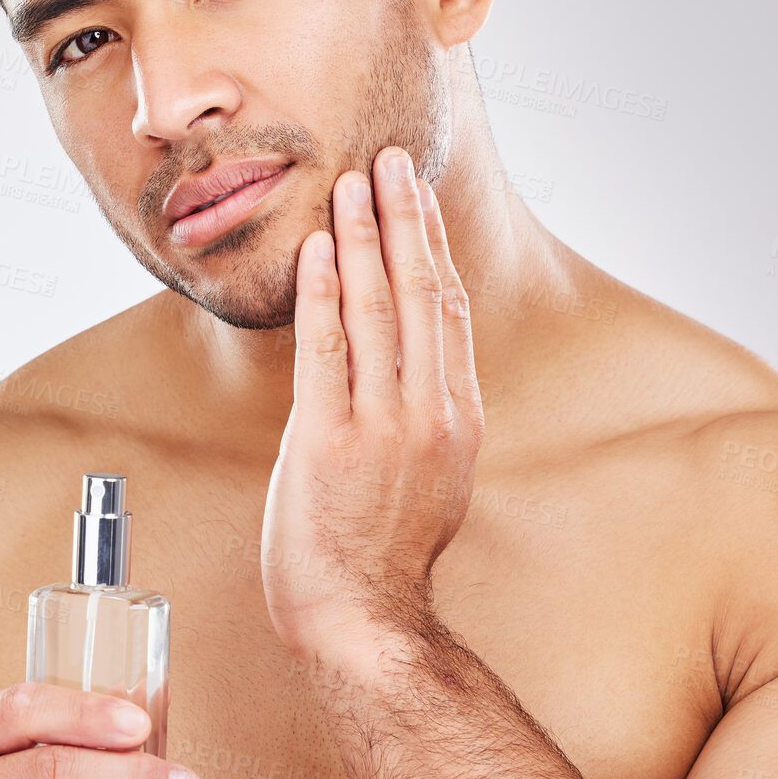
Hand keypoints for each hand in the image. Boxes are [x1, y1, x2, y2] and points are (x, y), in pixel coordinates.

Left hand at [261, 145, 484, 663]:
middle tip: (388, 159)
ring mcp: (382, 427)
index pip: (446, 309)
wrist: (362, 619)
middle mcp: (430, 414)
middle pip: (417, 293)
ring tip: (351, 183)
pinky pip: (325, 351)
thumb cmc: (387, 550)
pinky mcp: (328, 442)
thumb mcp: (434, 475)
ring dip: (362, 238)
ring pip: (374, 310)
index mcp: (459, 417)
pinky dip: (322, 292)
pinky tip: (318, 247)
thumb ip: (427, 411)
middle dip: (401, 218)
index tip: (418, 194)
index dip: (431, 244)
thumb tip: (414, 358)